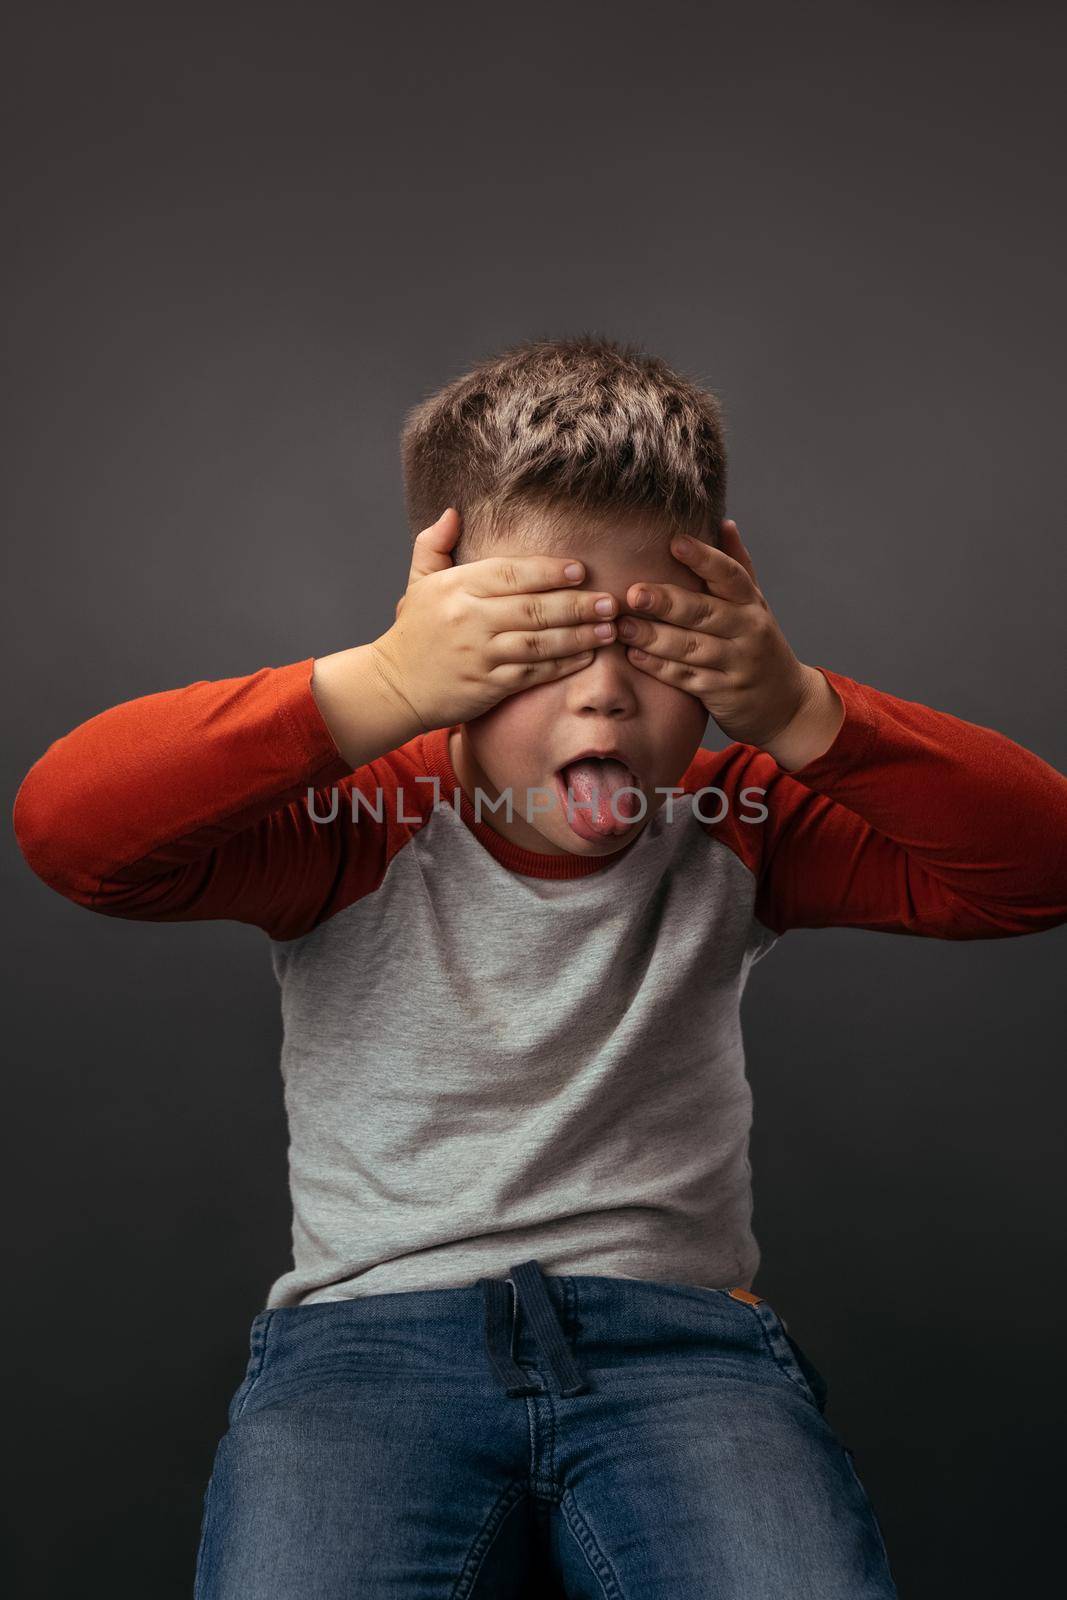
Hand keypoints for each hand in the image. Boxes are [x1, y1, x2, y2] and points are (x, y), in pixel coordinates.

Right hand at [370, 508, 620, 729]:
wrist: (393, 686)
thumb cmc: (413, 632)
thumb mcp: (418, 582)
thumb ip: (434, 544)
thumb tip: (454, 512)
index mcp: (456, 588)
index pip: (511, 573)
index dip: (549, 571)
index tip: (581, 570)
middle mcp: (469, 619)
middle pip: (533, 608)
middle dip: (577, 604)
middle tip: (610, 601)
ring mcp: (479, 654)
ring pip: (539, 642)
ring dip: (579, 635)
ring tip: (608, 628)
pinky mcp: (487, 686)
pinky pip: (533, 673)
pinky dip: (562, 665)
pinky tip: (586, 656)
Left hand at [615, 519, 843, 763]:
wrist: (786, 704)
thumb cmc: (759, 645)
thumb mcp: (755, 606)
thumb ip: (737, 567)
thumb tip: (724, 523)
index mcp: (753, 603)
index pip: (730, 574)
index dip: (704, 558)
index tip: (675, 541)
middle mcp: (748, 630)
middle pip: (705, 612)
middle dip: (666, 602)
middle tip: (633, 593)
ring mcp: (737, 664)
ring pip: (691, 648)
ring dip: (654, 637)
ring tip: (622, 626)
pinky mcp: (723, 693)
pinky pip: (686, 677)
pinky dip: (659, 667)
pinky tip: (634, 655)